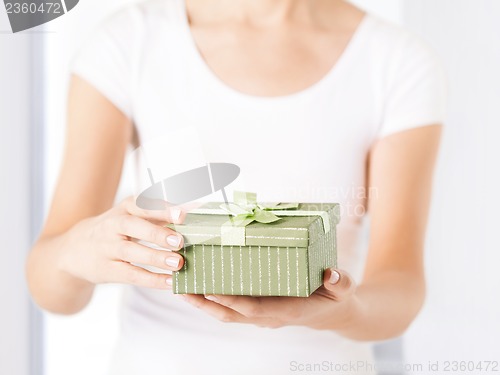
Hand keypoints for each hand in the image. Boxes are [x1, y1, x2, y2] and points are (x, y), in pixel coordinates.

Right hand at [58, 197, 185, 288]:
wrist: (74, 249)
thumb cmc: (118, 229)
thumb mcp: (133, 214)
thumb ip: (161, 213)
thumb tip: (195, 210)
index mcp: (125, 207)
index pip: (143, 204)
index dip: (162, 208)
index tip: (182, 213)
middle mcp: (114, 225)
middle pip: (134, 227)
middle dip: (157, 233)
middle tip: (179, 240)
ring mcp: (108, 248)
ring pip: (132, 252)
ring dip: (156, 258)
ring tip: (178, 263)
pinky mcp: (107, 270)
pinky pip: (131, 275)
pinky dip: (152, 279)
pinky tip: (170, 282)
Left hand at [179, 268, 358, 329]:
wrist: (334, 312)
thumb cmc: (335, 297)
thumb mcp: (344, 289)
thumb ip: (340, 282)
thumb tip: (332, 273)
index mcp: (288, 310)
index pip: (254, 308)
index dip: (232, 301)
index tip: (210, 291)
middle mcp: (270, 316)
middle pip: (232, 314)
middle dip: (206, 304)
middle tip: (183, 289)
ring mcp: (263, 315)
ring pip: (228, 313)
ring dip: (204, 303)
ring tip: (183, 288)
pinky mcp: (260, 309)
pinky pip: (233, 307)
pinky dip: (215, 300)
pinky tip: (201, 286)